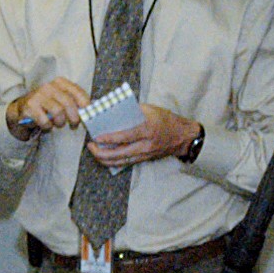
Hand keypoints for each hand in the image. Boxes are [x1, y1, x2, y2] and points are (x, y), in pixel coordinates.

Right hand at [8, 77, 88, 135]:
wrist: (22, 109)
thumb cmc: (46, 105)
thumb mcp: (60, 99)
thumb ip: (74, 101)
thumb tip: (91, 109)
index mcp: (59, 82)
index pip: (77, 91)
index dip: (84, 104)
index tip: (87, 114)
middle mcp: (48, 86)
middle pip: (68, 103)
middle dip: (74, 117)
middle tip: (74, 124)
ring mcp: (38, 96)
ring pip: (57, 112)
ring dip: (60, 122)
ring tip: (58, 124)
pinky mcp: (30, 107)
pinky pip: (45, 121)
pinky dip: (48, 127)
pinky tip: (46, 125)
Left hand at [86, 103, 200, 167]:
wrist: (182, 136)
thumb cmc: (166, 120)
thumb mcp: (150, 110)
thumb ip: (132, 111)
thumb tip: (113, 111)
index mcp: (147, 130)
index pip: (125, 136)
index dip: (109, 139)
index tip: (96, 138)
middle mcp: (145, 145)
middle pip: (119, 154)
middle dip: (101, 153)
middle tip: (91, 146)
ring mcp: (145, 155)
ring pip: (120, 161)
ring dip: (105, 159)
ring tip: (95, 152)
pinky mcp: (144, 159)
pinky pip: (126, 162)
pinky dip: (114, 161)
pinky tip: (105, 157)